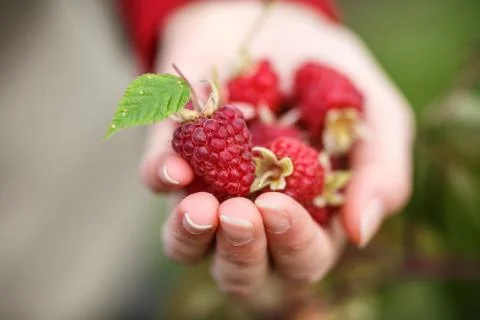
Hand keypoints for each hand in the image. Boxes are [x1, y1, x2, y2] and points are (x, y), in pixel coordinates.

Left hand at [140, 1, 413, 295]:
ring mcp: (207, 190)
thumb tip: (360, 231)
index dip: (293, 244)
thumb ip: (381, 171)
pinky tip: (174, 167)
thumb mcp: (374, 113)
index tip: (279, 205)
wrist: (275, 22)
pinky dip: (160, 178)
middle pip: (242, 270)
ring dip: (190, 237)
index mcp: (307, 214)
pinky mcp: (171, 155)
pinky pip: (155, 182)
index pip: (302, 258)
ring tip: (202, 207)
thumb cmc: (328, 72)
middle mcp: (253, 215)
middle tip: (241, 211)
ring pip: (188, 248)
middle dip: (241, 251)